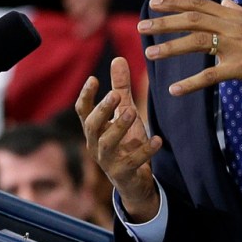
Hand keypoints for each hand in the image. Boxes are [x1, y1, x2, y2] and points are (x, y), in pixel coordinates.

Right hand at [64, 0, 115, 37]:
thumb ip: (99, 8)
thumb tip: (89, 24)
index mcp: (102, 1)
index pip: (96, 20)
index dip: (88, 30)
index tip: (82, 36)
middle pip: (82, 16)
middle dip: (79, 26)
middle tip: (76, 33)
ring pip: (73, 9)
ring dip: (73, 12)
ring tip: (75, 11)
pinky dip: (68, 1)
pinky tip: (70, 1)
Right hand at [75, 57, 161, 220]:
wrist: (133, 182)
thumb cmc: (126, 143)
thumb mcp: (124, 113)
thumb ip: (121, 88)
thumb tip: (118, 59)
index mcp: (94, 130)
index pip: (83, 111)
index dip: (86, 96)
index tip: (94, 79)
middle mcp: (96, 145)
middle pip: (92, 126)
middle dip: (102, 110)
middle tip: (115, 95)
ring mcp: (108, 161)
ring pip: (107, 144)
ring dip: (118, 127)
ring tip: (131, 112)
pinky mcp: (123, 173)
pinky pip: (132, 162)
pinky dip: (145, 151)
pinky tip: (158, 139)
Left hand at [139, 0, 241, 100]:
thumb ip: (240, 13)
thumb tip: (227, 0)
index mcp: (237, 16)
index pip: (201, 4)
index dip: (176, 2)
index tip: (155, 2)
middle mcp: (235, 27)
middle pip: (193, 19)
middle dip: (165, 22)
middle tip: (141, 26)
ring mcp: (238, 47)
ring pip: (197, 42)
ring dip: (171, 47)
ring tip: (150, 53)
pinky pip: (211, 76)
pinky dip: (191, 83)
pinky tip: (174, 90)